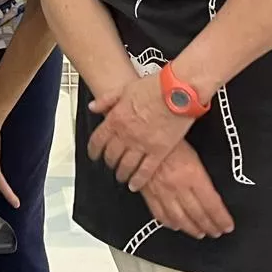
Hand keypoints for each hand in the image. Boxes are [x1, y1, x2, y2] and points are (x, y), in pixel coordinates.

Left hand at [86, 72, 194, 192]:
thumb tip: (93, 106)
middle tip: (110, 164)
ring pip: (126, 166)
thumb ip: (106, 100)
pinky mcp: (159, 151)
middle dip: (109, 162)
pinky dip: (138, 180)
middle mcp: (126, 134)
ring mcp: (142, 145)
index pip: (98, 140)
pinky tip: (135, 185)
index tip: (94, 154)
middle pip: (111, 155)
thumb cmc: (154, 87)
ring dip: (121, 173)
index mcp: (116, 118)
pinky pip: (145, 171)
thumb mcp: (124, 88)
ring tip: (121, 176)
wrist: (178, 91)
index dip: (93, 150)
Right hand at [137, 142, 233, 239]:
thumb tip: (213, 195)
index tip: (227, 225)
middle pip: (198, 214)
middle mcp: (178, 187)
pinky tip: (176, 226)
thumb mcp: (194, 154)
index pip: (212, 205)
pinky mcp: (147, 192)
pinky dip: (169, 223)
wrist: (142, 133)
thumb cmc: (170, 140)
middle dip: (209, 226)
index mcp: (193, 175)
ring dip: (191, 228)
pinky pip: (159, 213)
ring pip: (179, 218)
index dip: (221, 219)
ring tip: (200, 233)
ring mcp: (162, 191)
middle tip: (216, 232)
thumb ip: (202, 177)